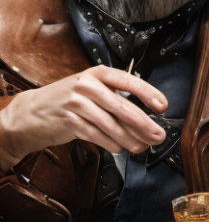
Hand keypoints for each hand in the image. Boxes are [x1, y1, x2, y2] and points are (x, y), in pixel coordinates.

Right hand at [0, 65, 166, 167]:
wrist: (31, 112)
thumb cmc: (70, 101)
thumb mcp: (92, 90)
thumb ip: (116, 98)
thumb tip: (147, 118)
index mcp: (97, 73)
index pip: (128, 81)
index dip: (148, 93)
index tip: (163, 106)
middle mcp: (87, 85)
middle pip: (123, 107)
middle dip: (144, 125)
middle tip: (158, 136)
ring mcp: (76, 103)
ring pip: (111, 125)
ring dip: (129, 139)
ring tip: (140, 147)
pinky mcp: (68, 121)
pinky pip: (97, 135)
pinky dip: (111, 144)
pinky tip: (119, 148)